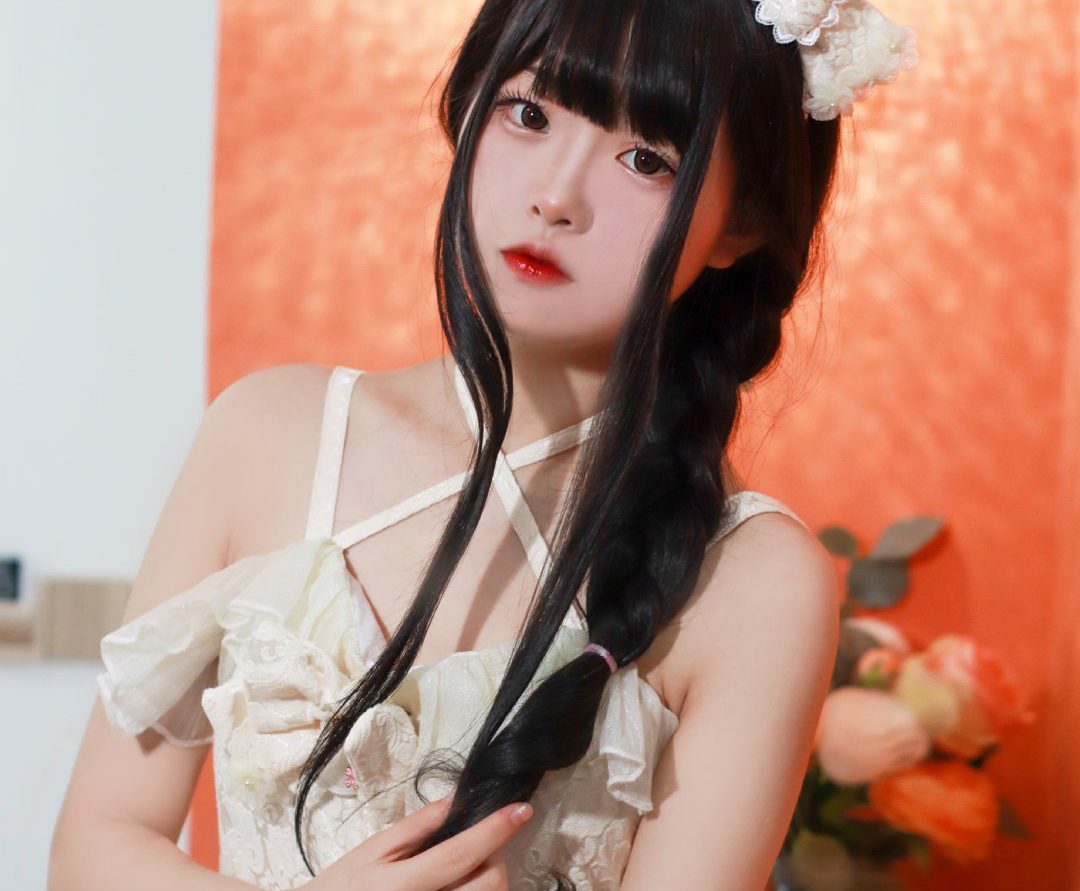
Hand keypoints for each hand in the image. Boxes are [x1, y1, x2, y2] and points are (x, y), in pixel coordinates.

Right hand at [306, 794, 533, 890]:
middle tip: (478, 842)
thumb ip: (418, 826)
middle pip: (489, 886)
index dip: (495, 830)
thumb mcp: (372, 850)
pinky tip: (459, 884)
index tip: (520, 808)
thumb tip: (457, 800)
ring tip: (464, 867)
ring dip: (488, 878)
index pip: (461, 854)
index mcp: (403, 886)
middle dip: (495, 857)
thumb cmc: (341, 888)